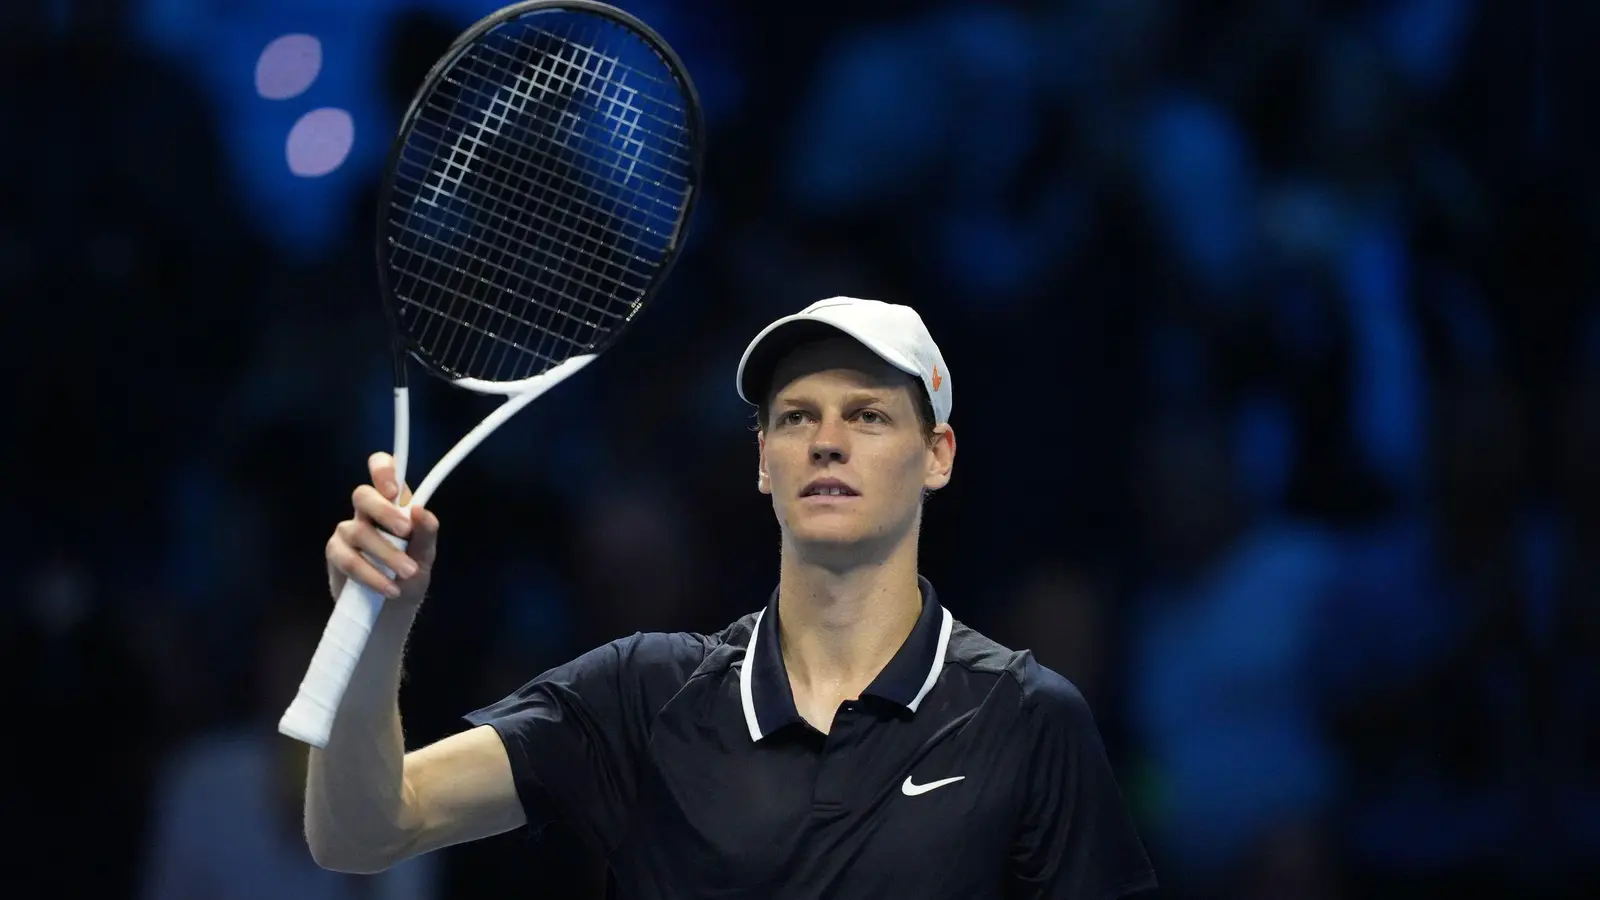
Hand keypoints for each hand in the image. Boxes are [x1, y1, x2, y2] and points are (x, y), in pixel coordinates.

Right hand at [325, 452, 440, 604]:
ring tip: (408, 573)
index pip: (381, 470)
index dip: (382, 470)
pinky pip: (349, 560)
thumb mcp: (425, 554)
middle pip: (362, 495)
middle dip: (384, 512)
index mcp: (391, 503)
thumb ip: (426, 533)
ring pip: (359, 532)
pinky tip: (390, 588)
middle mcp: (365, 512)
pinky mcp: (335, 554)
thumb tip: (421, 512)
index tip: (394, 491)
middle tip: (406, 532)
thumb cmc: (409, 572)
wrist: (393, 607)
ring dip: (387, 554)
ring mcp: (347, 531)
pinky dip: (372, 575)